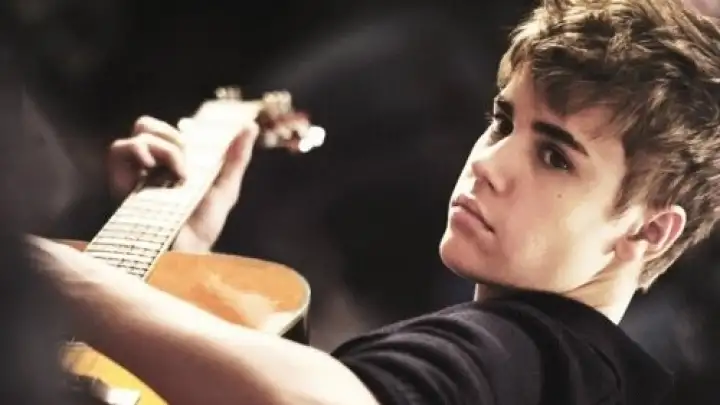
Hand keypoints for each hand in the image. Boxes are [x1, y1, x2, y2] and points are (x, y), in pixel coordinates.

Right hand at [107, 116, 258, 251]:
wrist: (184, 253)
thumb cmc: (202, 227)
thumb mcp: (224, 188)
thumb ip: (236, 158)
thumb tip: (250, 126)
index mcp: (172, 163)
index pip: (170, 130)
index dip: (184, 129)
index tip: (202, 142)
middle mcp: (151, 165)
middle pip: (150, 125)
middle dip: (173, 135)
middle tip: (188, 163)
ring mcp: (135, 172)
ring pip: (141, 132)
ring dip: (166, 146)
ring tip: (179, 175)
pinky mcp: (120, 181)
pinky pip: (119, 148)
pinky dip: (139, 149)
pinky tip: (154, 166)